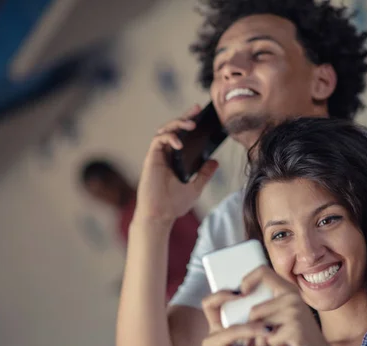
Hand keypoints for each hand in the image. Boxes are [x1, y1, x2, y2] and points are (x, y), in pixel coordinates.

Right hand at [135, 104, 218, 222]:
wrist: (160, 215)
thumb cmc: (173, 205)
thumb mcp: (196, 187)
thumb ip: (204, 174)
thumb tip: (215, 161)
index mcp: (174, 159)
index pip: (182, 136)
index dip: (189, 123)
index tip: (201, 114)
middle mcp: (165, 155)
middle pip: (173, 129)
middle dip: (185, 117)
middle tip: (196, 110)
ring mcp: (157, 156)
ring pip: (164, 130)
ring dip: (177, 124)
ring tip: (191, 125)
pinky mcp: (151, 159)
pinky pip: (159, 140)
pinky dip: (169, 137)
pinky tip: (180, 143)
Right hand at [187, 291, 280, 345]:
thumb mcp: (225, 345)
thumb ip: (239, 331)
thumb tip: (267, 314)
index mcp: (213, 330)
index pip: (209, 305)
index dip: (221, 295)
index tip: (241, 292)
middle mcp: (209, 342)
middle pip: (231, 331)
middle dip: (253, 329)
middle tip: (272, 329)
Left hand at [244, 266, 337, 345]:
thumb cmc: (296, 339)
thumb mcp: (283, 317)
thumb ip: (267, 307)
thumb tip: (237, 299)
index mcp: (289, 291)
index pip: (263, 271)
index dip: (247, 280)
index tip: (242, 294)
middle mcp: (293, 297)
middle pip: (254, 310)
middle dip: (251, 331)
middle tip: (257, 343)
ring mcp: (295, 313)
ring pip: (259, 326)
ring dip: (260, 343)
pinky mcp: (296, 330)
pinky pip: (267, 339)